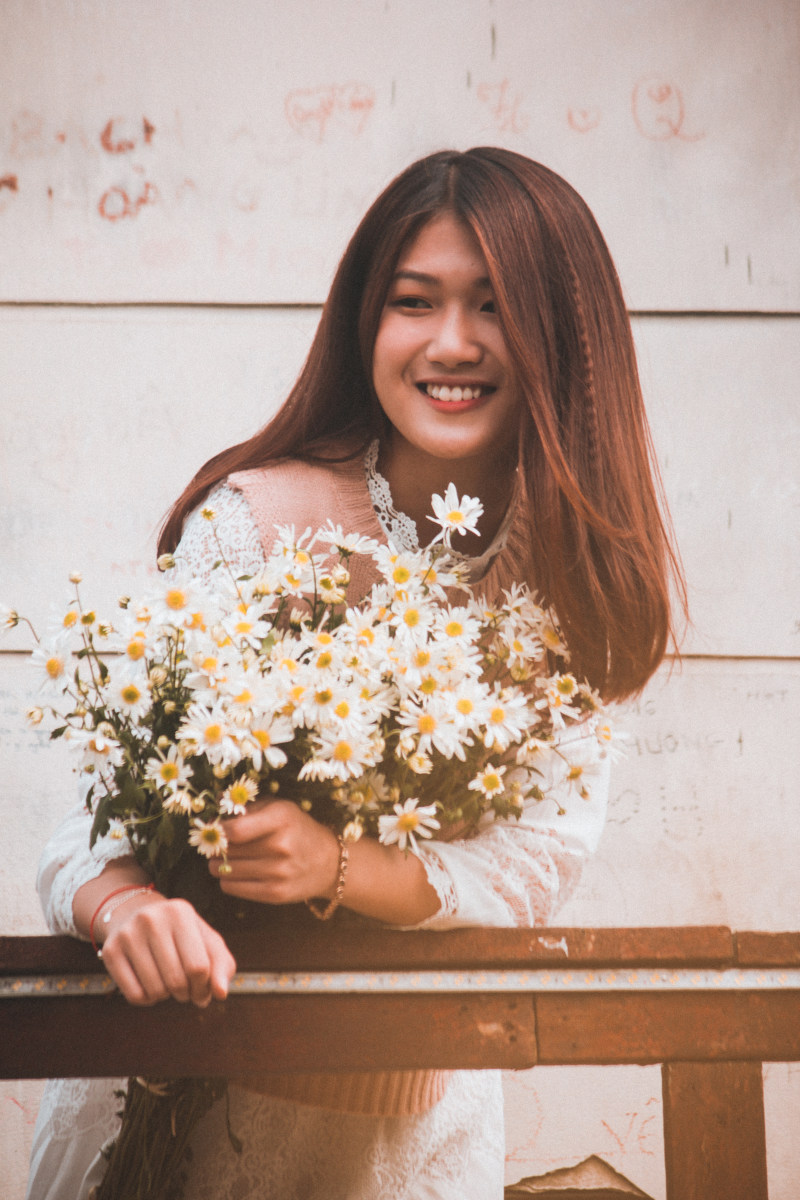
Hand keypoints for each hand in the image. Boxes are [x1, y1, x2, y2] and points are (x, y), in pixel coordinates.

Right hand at [100, 893, 235, 1007]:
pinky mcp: (110, 950)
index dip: (204, 987)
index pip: (198, 966)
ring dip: (166, 996)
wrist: (136, 914)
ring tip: (168, 983)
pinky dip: (147, 1000)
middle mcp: (151, 919)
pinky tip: (150, 985)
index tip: (203, 990)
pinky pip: (134, 995)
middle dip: (186, 994)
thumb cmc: (181, 935)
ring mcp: (128, 933)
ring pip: (155, 990)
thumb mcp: (206, 941)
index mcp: (180, 912)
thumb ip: (222, 966)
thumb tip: (221, 993)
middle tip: (185, 989)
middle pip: (177, 980)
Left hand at [208, 799, 339, 905]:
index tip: (216, 830)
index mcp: (281, 818)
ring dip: (219, 865)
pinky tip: (238, 872)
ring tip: (228, 859)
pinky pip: (232, 888)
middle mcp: (281, 845)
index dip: (218, 830)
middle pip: (228, 850)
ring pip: (225, 870)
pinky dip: (228, 880)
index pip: (234, 830)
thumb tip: (217, 802)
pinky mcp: (275, 893)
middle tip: (218, 845)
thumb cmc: (296, 829)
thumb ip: (247, 806)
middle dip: (217, 848)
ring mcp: (279, 872)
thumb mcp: (278, 808)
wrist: (328, 863)